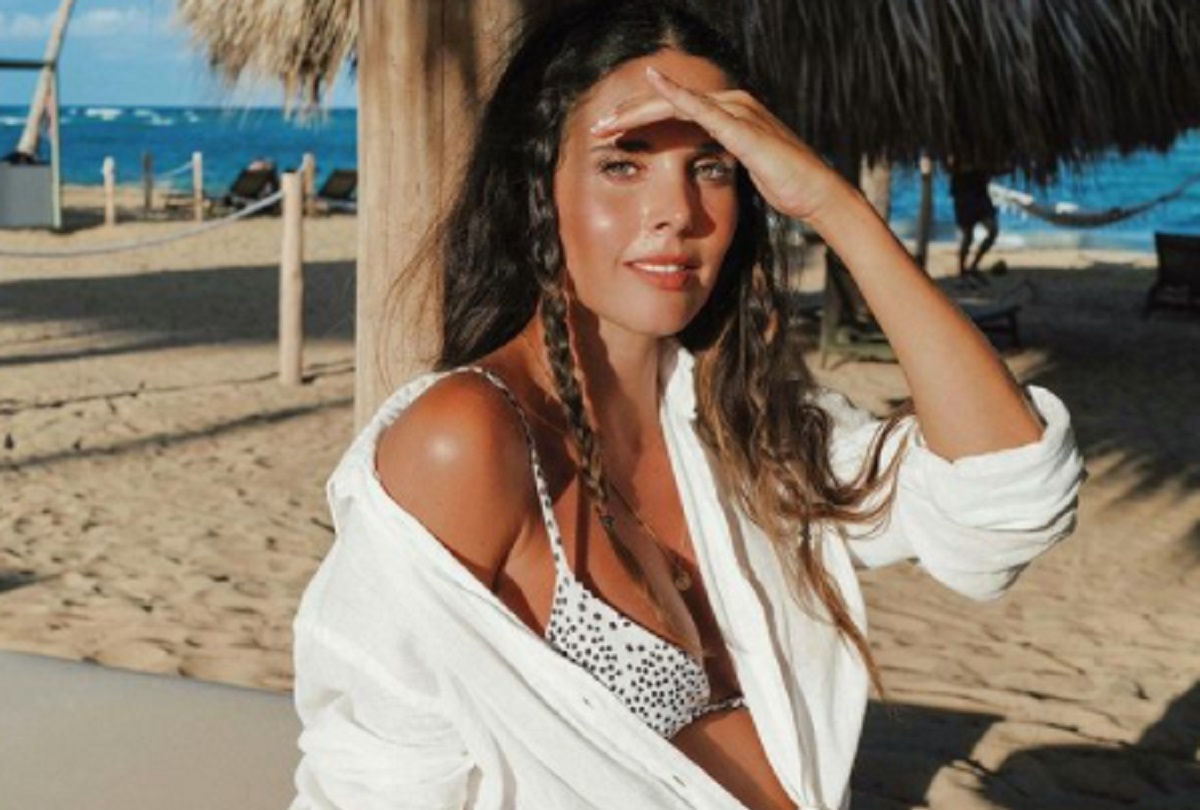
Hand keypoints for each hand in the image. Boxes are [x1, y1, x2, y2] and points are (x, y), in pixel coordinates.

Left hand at [590, 66, 847, 220]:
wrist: (817, 195)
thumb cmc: (786, 187)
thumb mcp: (743, 170)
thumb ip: (722, 160)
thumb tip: (701, 170)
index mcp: (727, 116)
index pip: (673, 113)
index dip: (638, 122)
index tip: (608, 135)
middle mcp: (731, 104)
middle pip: (668, 104)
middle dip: (628, 115)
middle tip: (595, 128)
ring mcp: (738, 111)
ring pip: (676, 103)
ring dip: (638, 110)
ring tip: (607, 121)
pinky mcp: (742, 126)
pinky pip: (702, 108)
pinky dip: (675, 96)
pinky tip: (654, 88)